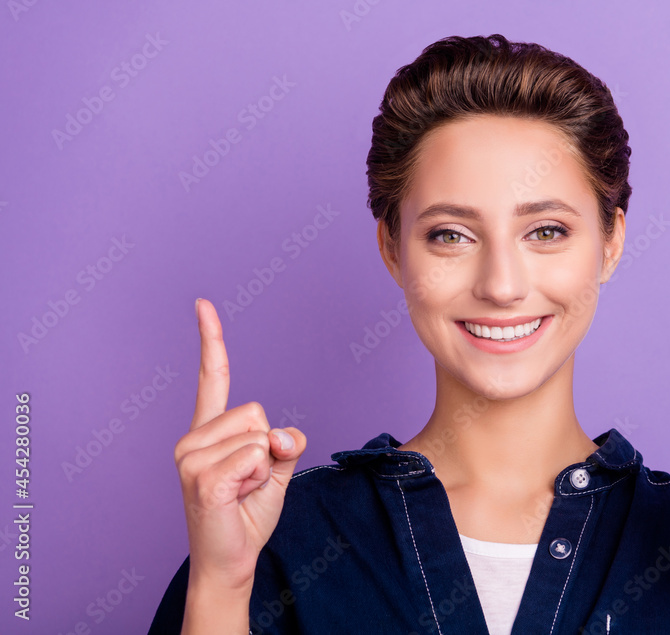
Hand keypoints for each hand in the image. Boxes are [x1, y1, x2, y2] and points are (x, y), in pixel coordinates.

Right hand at [173, 299, 306, 590]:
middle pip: (257, 411)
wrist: (231, 559)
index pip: (213, 378)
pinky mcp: (201, 478)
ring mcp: (191, 458)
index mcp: (207, 432)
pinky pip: (254, 456)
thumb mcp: (277, 470)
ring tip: (243, 491)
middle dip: (268, 447)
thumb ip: (284, 442)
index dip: (211, 341)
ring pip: (258, 434)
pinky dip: (259, 479)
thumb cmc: (249, 512)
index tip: (203, 304)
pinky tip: (238, 498)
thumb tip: (278, 435)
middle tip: (250, 481)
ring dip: (264, 467)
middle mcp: (192, 439)